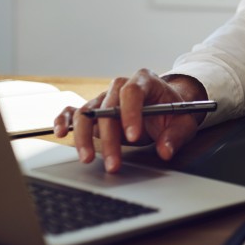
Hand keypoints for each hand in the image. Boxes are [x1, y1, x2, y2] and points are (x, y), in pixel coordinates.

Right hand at [54, 69, 208, 172]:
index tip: (133, 137)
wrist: (165, 106)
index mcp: (145, 81)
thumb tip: (164, 150)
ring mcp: (104, 98)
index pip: (132, 92)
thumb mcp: (183, 121)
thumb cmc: (173, 112)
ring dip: (85, 137)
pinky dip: (64, 120)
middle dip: (109, 137)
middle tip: (114, 163)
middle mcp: (120, 86)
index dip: (130, 113)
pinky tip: (61, 132)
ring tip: (88, 158)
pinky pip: (73, 111)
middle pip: (107, 106)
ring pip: (87, 112)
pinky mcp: (93, 110)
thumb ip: (175, 135)